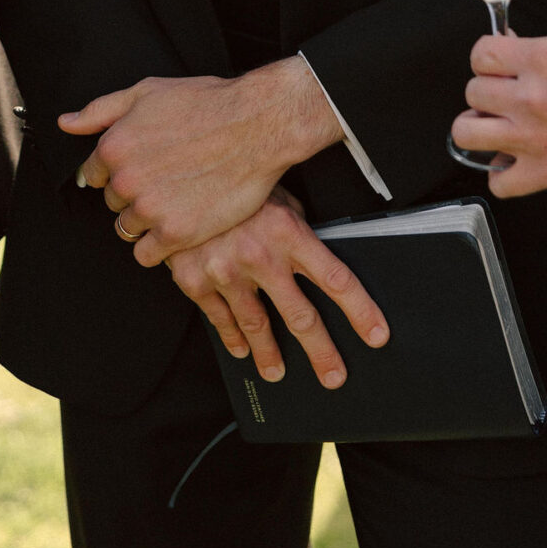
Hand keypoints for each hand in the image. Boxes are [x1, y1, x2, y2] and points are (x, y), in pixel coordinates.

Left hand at [61, 59, 342, 263]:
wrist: (254, 125)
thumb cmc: (204, 104)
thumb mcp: (145, 93)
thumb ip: (100, 111)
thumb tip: (66, 122)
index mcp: (113, 146)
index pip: (94, 174)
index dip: (118, 171)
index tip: (142, 169)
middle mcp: (125, 180)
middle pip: (113, 203)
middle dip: (133, 195)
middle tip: (165, 183)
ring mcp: (150, 209)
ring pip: (127, 229)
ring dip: (146, 222)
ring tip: (175, 205)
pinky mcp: (177, 233)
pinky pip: (147, 256)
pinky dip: (159, 247)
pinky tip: (178, 228)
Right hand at [169, 187, 389, 389]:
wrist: (169, 170)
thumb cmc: (230, 179)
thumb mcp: (272, 192)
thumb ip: (293, 226)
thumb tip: (313, 253)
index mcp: (288, 231)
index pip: (336, 279)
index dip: (361, 311)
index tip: (377, 336)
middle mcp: (261, 255)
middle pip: (302, 317)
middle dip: (322, 353)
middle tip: (334, 376)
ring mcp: (226, 270)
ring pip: (258, 326)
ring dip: (270, 354)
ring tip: (277, 372)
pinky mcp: (194, 279)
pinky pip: (219, 319)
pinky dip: (232, 337)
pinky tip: (240, 349)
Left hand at [452, 32, 546, 193]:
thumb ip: (543, 52)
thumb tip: (510, 47)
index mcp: (545, 59)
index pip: (481, 54)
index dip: (487, 59)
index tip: (496, 66)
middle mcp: (533, 97)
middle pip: (472, 91)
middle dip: (487, 92)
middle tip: (504, 97)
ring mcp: (536, 139)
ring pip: (466, 133)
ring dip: (479, 129)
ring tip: (496, 126)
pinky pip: (499, 182)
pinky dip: (502, 176)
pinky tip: (514, 164)